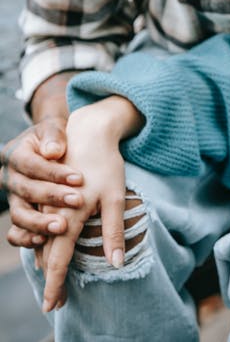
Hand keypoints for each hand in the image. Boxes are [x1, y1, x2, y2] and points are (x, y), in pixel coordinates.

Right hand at [1, 117, 83, 245]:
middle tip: (77, 201)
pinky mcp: (19, 213)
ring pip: (19, 215)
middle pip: (26, 191)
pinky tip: (45, 242)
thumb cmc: (55, 137)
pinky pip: (15, 232)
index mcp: (15, 154)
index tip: (79, 178)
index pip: (33, 165)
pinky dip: (27, 239)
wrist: (49, 146)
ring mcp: (12, 198)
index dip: (55, 173)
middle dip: (52, 198)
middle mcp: (9, 177)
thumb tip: (53, 151)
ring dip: (40, 223)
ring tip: (62, 227)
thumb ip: (54, 135)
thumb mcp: (54, 128)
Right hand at [40, 96, 141, 311]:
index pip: (58, 259)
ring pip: (40, 240)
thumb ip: (114, 232)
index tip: (52, 306)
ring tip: (56, 284)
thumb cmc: (106, 163)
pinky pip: (40, 226)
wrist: (88, 130)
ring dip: (46, 262)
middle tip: (56, 303)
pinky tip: (50, 252)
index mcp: (67, 215)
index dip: (55, 284)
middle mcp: (50, 212)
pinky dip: (43, 243)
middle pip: (46, 254)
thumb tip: (118, 264)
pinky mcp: (46, 195)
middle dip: (51, 279)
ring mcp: (45, 203)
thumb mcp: (115, 197)